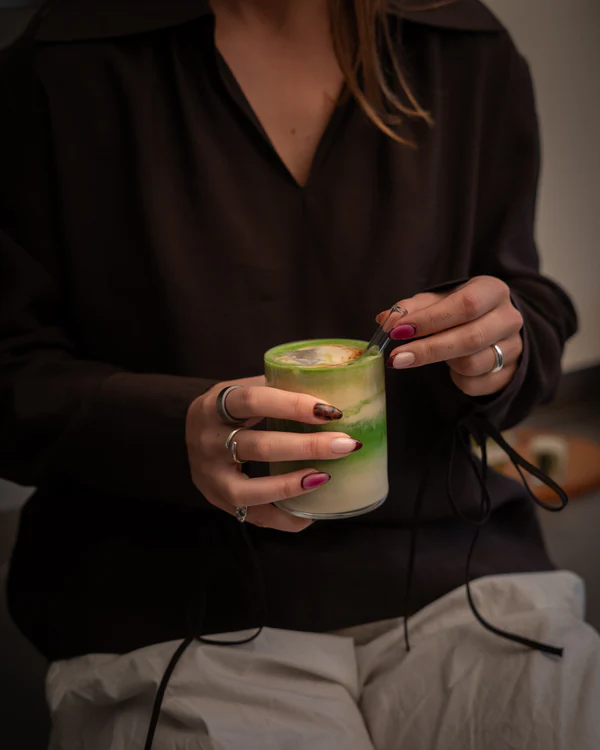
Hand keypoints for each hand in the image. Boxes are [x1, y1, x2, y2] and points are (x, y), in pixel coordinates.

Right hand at [186, 376, 361, 531]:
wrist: (185, 433)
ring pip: (253, 489)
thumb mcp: (239, 389)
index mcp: (213, 405)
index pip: (254, 401)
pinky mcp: (219, 501)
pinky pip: (255, 516)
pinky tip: (311, 514)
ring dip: (293, 485)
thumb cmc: (227, 408)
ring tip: (326, 477)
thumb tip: (331, 388)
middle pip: (260, 446)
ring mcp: (211, 476)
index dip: (293, 405)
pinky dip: (285, 518)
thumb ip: (275, 388)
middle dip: (308, 446)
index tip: (329, 410)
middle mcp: (207, 442)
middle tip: (345, 444)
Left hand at [377, 276, 523, 396]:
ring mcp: (514, 348)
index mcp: (493, 291)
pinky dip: (456, 379)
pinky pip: (475, 384)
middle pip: (469, 338)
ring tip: (429, 354)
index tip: (398, 331)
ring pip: (472, 364)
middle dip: (427, 350)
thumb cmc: (460, 311)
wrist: (494, 328)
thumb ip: (412, 308)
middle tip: (396, 357)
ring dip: (442, 363)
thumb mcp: (438, 301)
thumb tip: (386, 320)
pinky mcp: (510, 374)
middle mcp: (509, 318)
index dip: (429, 320)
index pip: (464, 305)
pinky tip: (450, 368)